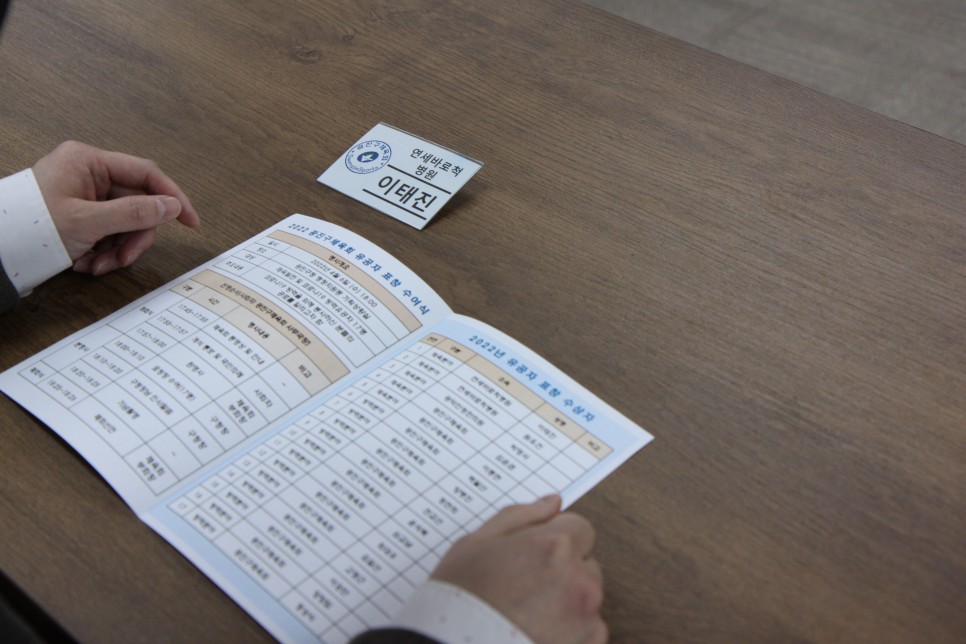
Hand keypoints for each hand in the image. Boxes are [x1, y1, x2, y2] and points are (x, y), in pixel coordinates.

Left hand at [32, 141, 199, 275]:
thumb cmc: (32, 227)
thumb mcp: (89, 222)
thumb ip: (135, 213)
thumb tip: (172, 206)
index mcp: (89, 162)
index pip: (146, 173)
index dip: (172, 197)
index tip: (190, 222)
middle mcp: (88, 174)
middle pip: (136, 204)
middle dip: (133, 236)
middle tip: (124, 259)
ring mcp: (83, 195)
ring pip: (124, 223)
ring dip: (117, 249)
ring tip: (98, 266)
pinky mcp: (79, 215)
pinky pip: (107, 232)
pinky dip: (102, 251)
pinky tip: (86, 262)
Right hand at [431, 495, 606, 643]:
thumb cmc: (460, 599)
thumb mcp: (477, 543)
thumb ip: (520, 517)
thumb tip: (552, 502)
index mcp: (556, 546)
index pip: (579, 528)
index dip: (555, 539)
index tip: (534, 555)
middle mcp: (579, 580)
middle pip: (585, 564)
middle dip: (563, 571)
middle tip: (524, 587)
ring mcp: (587, 618)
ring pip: (587, 599)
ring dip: (567, 602)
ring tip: (527, 614)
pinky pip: (588, 631)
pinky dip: (571, 633)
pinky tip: (537, 633)